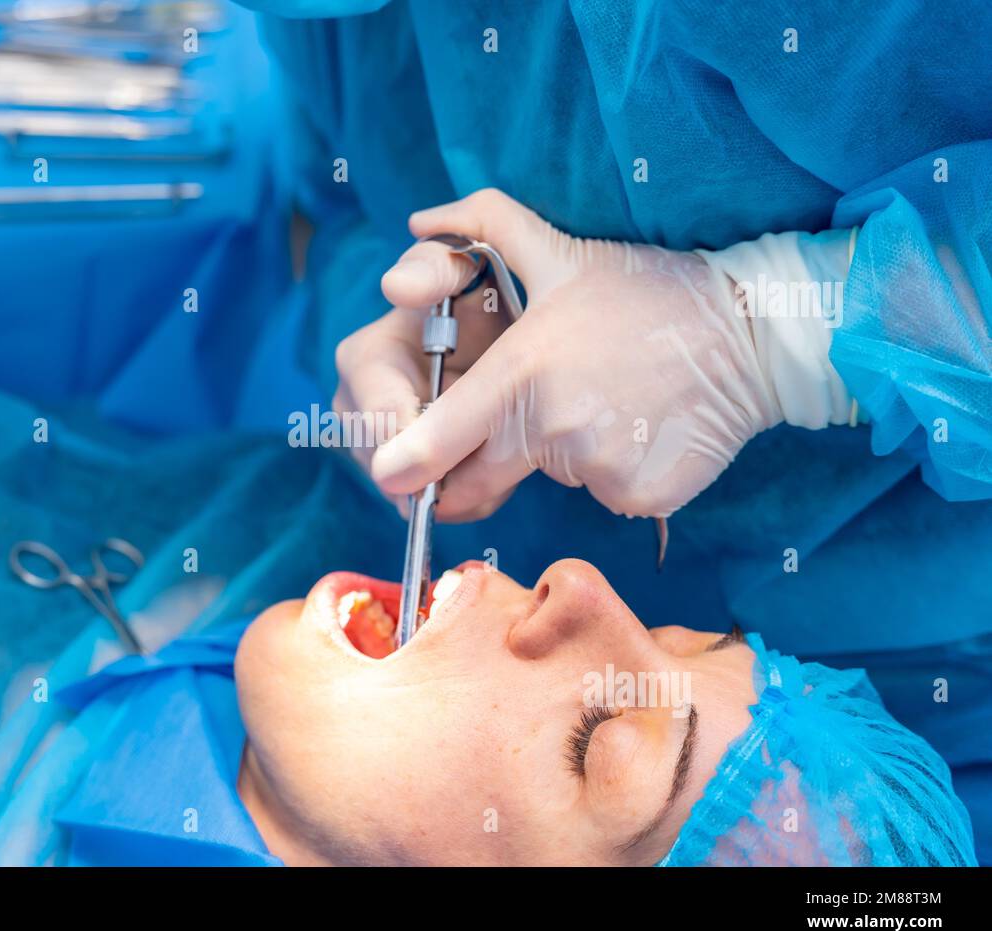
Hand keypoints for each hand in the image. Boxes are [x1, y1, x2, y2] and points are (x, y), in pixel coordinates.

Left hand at [333, 189, 784, 520]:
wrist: (755, 333)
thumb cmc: (649, 291)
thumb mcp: (563, 250)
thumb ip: (481, 229)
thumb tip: (419, 219)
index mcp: (523, 370)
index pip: (440, 437)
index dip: (407, 465)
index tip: (390, 478)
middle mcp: (553, 427)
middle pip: (484, 476)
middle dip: (488, 461)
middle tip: (540, 411)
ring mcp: (600, 467)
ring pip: (552, 478)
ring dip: (565, 453)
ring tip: (612, 400)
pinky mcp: (641, 496)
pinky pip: (604, 494)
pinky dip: (615, 471)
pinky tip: (644, 426)